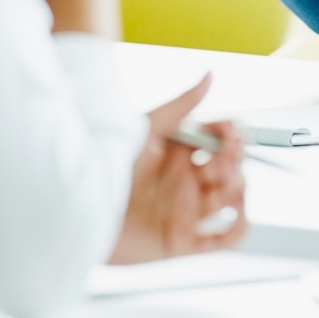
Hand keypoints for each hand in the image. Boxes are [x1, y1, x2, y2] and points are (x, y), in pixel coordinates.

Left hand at [110, 75, 249, 262]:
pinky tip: (235, 213)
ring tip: (220, 182)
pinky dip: (239, 227)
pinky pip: (224, 239)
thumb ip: (182, 104)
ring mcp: (187, 211)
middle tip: (221, 158)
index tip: (232, 132)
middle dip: (234, 160)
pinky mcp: (183, 241)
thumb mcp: (147, 128)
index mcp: (178, 154)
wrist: (79, 207)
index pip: (219, 142)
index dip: (231, 136)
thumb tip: (209, 76)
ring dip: (237, 188)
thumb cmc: (104, 164)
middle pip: (231, 169)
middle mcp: (185, 181)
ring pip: (233, 199)